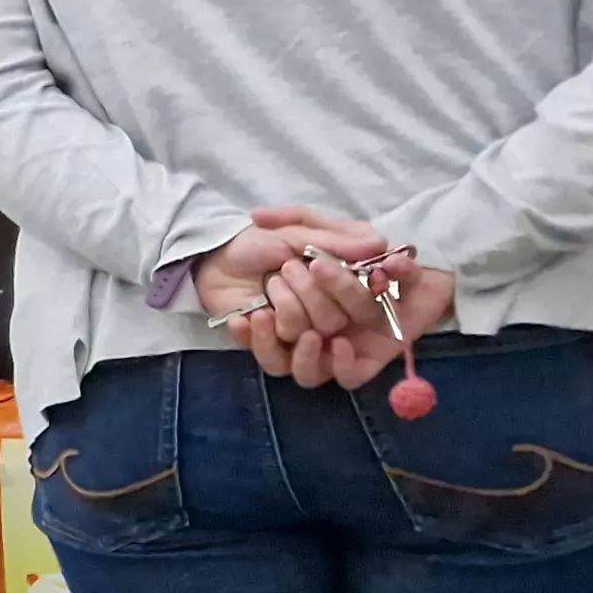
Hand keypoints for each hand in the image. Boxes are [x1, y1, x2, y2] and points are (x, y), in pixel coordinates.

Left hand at [190, 210, 391, 385]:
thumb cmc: (260, 242)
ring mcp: (299, 337)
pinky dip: (258, 337)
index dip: (349, 288)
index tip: (323, 266)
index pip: (363, 301)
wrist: (213, 260)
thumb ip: (334, 239)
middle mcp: (327, 318)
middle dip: (309, 294)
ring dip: (287, 311)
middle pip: (334, 324)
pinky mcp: (272, 350)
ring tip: (269, 286)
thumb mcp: (296, 232)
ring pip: (307, 342)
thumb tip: (379, 242)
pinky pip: (275, 360)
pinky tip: (247, 317)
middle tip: (287, 268)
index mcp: (342, 288)